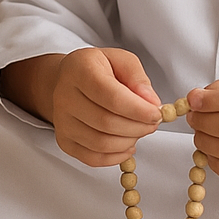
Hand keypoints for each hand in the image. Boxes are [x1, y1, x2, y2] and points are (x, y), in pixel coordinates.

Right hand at [7, 48, 163, 166]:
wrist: (70, 79)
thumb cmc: (98, 69)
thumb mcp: (122, 60)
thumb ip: (138, 78)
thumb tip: (150, 102)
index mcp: (80, 70)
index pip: (112, 97)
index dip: (139, 110)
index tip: (156, 114)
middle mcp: (65, 96)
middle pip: (107, 123)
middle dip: (138, 127)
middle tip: (153, 123)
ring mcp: (62, 121)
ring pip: (101, 143)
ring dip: (129, 141)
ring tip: (139, 130)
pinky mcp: (64, 140)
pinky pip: (93, 158)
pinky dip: (116, 156)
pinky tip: (127, 144)